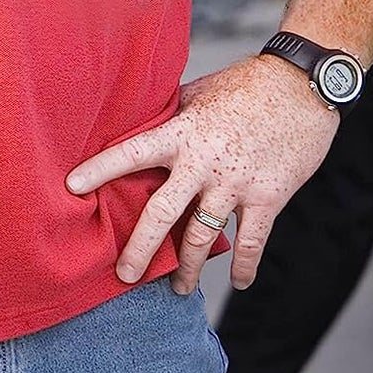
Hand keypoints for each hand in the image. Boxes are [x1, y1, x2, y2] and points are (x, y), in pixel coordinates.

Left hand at [66, 56, 339, 294]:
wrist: (300, 87)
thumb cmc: (245, 85)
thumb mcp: (198, 92)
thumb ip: (172, 115)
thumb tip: (143, 121)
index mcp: (181, 133)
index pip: (131, 153)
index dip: (100, 169)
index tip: (72, 187)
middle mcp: (203, 163)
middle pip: (162, 212)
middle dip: (140, 248)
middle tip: (124, 275)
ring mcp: (235, 184)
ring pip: (202, 235)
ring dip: (189, 266)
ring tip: (178, 287)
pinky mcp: (268, 198)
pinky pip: (252, 241)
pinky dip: (244, 264)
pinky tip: (238, 282)